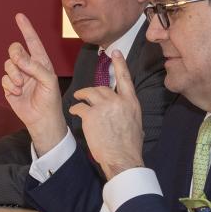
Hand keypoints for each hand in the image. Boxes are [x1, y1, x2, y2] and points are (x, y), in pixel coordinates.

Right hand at [1, 13, 66, 153]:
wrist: (41, 119)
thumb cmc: (50, 100)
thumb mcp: (48, 80)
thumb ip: (34, 66)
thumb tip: (17, 57)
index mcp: (41, 62)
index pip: (33, 41)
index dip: (26, 28)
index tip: (19, 16)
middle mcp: (28, 66)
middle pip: (15, 50)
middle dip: (16, 56)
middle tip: (20, 64)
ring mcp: (18, 76)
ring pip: (7, 64)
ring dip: (13, 74)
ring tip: (20, 85)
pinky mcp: (9, 86)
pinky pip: (3, 78)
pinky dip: (9, 85)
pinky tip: (16, 92)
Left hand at [69, 49, 143, 179]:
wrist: (122, 159)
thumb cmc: (129, 146)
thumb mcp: (135, 124)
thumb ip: (127, 111)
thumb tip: (123, 107)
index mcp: (131, 103)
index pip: (125, 78)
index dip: (119, 64)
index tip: (115, 51)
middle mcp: (118, 101)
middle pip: (101, 88)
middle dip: (93, 92)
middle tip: (86, 96)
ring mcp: (104, 107)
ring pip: (88, 94)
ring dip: (81, 97)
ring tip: (77, 101)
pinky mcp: (91, 115)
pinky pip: (79, 107)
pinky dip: (76, 109)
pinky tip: (75, 114)